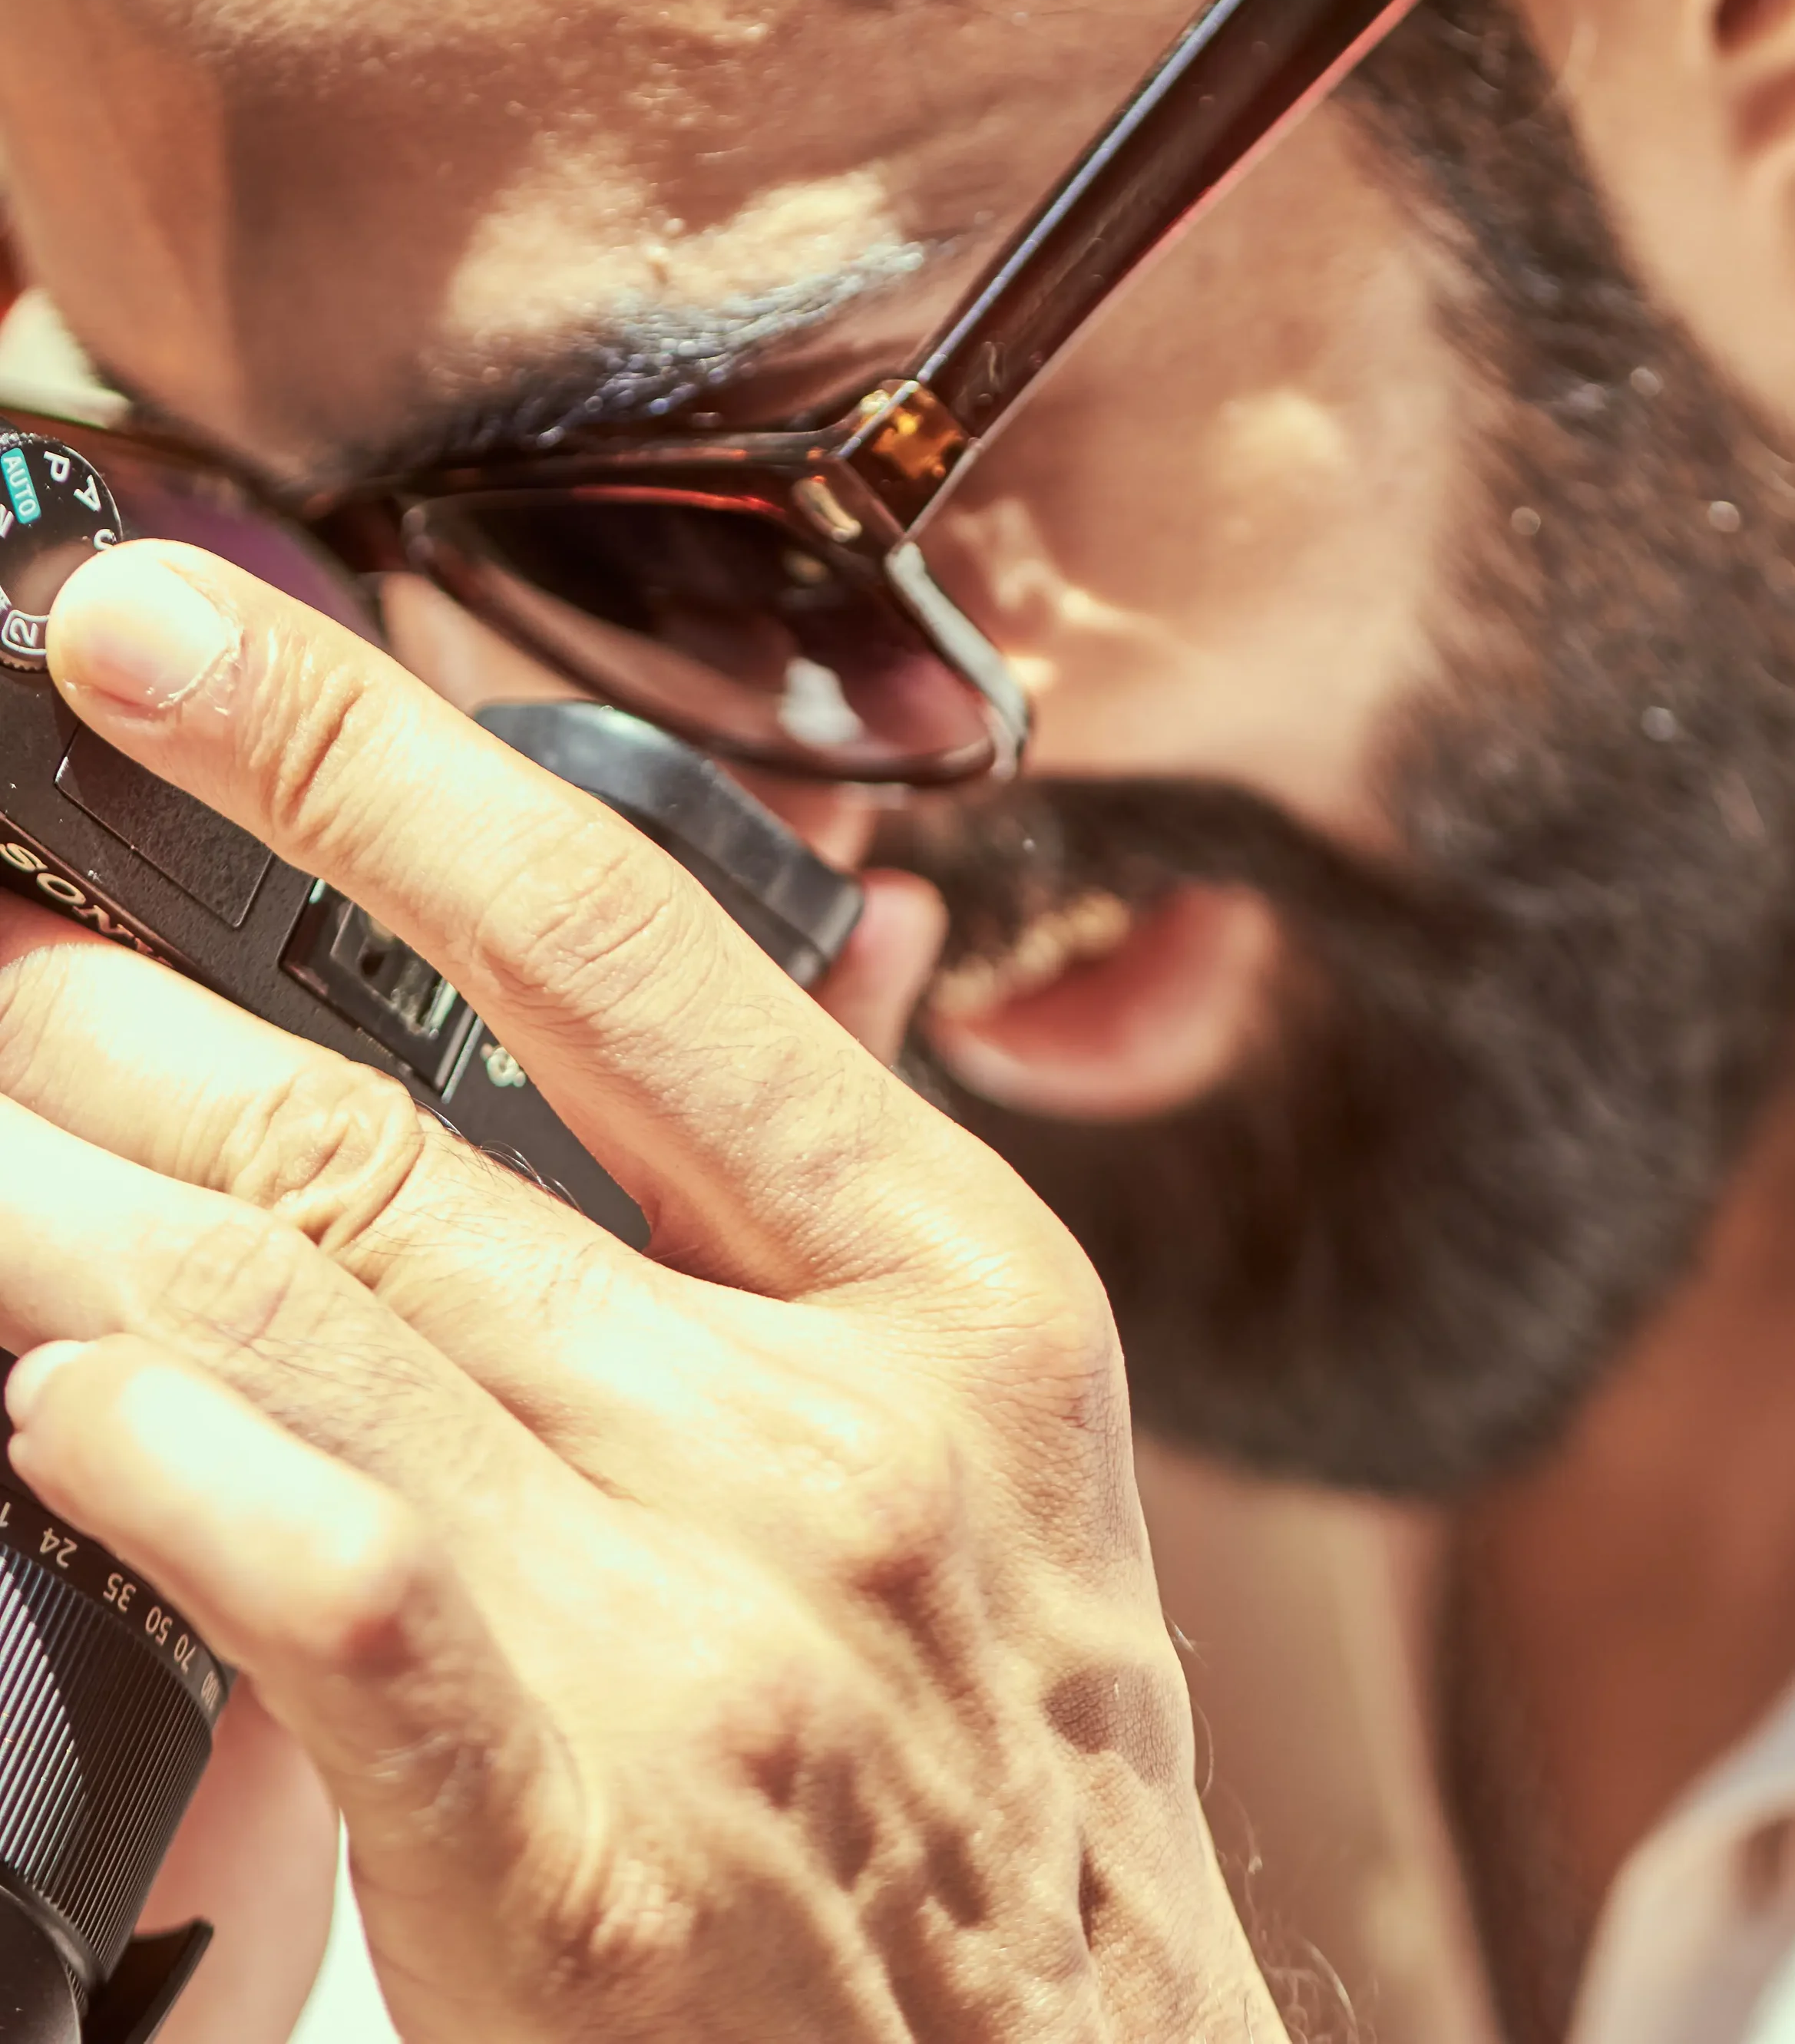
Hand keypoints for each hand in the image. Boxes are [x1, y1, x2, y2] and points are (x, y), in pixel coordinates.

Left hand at [0, 542, 1279, 2043]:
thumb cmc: (1000, 1756)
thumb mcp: (984, 1428)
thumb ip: (810, 1195)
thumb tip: (693, 942)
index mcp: (949, 1277)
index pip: (610, 937)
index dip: (355, 761)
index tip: (151, 639)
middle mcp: (831, 1424)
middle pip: (378, 1136)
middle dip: (110, 1015)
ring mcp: (710, 1630)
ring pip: (287, 1314)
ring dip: (54, 1197)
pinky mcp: (578, 1854)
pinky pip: (317, 1577)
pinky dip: (146, 1453)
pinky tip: (50, 1395)